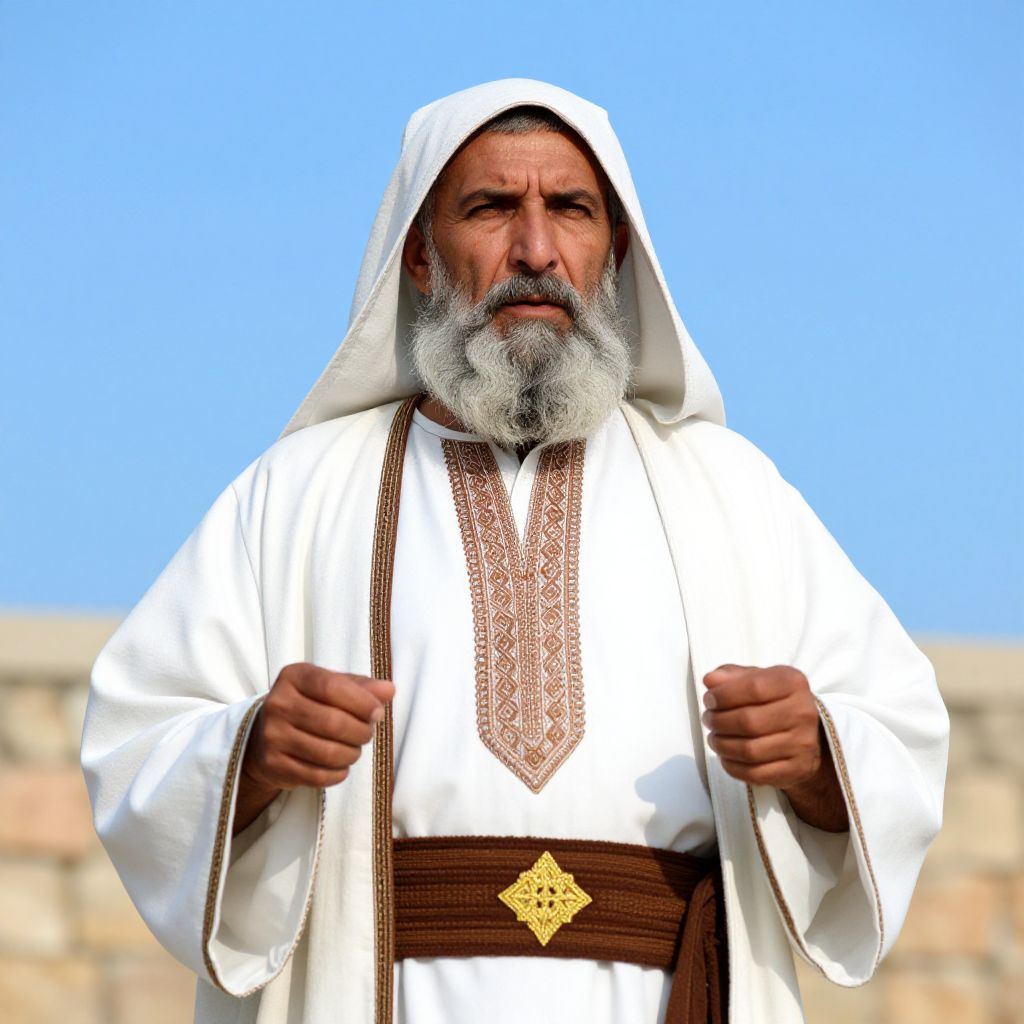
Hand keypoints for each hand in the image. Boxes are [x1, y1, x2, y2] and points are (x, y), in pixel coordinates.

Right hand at [233, 663, 394, 833]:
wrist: (266, 735)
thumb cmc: (310, 704)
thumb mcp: (333, 686)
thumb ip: (362, 687)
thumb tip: (389, 690)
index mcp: (294, 676)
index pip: (332, 687)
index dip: (362, 702)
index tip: (377, 713)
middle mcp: (277, 703)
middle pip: (333, 722)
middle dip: (360, 732)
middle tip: (366, 734)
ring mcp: (272, 736)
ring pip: (327, 752)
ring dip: (351, 754)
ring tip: (354, 749)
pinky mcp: (273, 764)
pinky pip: (317, 776)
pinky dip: (338, 773)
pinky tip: (341, 766)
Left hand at [702, 664, 848, 831]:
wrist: (805, 732)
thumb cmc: (772, 700)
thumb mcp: (755, 679)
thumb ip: (730, 675)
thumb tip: (710, 680)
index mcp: (793, 683)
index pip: (753, 688)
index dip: (723, 695)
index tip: (709, 700)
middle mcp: (803, 712)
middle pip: (748, 721)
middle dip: (718, 722)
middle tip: (708, 720)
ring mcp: (803, 743)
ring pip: (750, 750)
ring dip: (722, 745)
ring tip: (714, 738)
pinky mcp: (798, 769)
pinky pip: (756, 773)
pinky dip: (733, 766)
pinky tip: (726, 756)